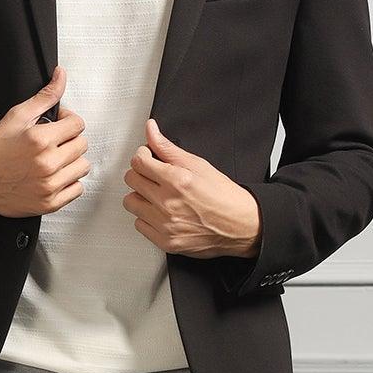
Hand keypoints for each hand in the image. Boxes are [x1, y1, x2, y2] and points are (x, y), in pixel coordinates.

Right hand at [0, 62, 89, 216]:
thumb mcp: (17, 116)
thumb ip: (44, 96)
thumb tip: (61, 77)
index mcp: (40, 140)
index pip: (77, 124)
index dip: (67, 121)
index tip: (58, 125)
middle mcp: (47, 164)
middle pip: (82, 145)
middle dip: (69, 140)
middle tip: (53, 142)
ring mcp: (49, 185)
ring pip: (82, 167)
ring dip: (72, 161)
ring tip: (54, 159)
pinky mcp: (49, 203)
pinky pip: (77, 189)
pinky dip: (69, 182)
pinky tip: (54, 176)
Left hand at [122, 117, 260, 257]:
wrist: (241, 226)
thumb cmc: (224, 196)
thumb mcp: (198, 164)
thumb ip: (168, 148)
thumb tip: (151, 130)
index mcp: (177, 180)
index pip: (138, 162)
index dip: (142, 155)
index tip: (148, 157)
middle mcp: (168, 203)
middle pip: (131, 180)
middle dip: (141, 173)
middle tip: (153, 175)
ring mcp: (165, 225)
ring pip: (131, 203)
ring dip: (140, 196)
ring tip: (156, 195)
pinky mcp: (165, 242)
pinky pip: (139, 225)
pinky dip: (147, 217)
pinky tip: (160, 212)